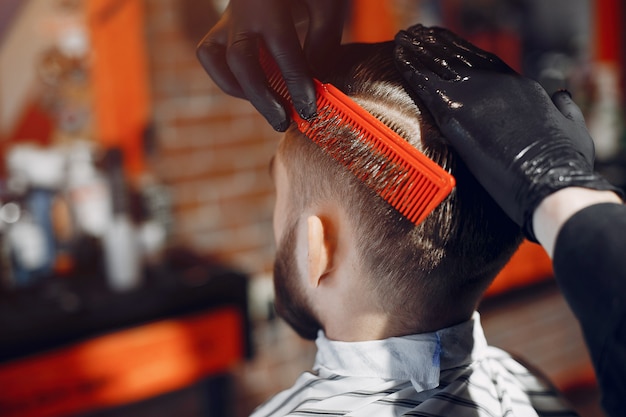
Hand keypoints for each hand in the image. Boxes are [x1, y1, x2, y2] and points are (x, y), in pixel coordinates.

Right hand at [196, 0, 347, 131]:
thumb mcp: (327, 4)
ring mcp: (226, 18)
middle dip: (263, 98)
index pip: (282, 49)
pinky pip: (211, 57)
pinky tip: (259, 91)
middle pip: (241, 61)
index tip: (309, 109)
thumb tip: (315, 86)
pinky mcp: (221, 27)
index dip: (296, 83)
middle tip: (284, 122)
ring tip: (270, 108)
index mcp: (267, 1)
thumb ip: (323, 41)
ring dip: (241, 90)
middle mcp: (241, 9)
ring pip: (214, 60)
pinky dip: (230, 79)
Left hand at [394, 25, 621, 239]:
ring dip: (419, 51)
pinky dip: (410, 69)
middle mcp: (497, 85)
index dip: (465, 51)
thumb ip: (565, 110)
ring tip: (403, 39)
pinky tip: (398, 57)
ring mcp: (476, 96)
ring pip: (440, 65)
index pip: (487, 63)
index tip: (450, 44)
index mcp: (522, 88)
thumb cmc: (566, 165)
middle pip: (460, 58)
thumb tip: (562, 96)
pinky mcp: (456, 113)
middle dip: (438, 45)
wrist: (551, 180)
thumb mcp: (575, 131)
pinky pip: (426, 85)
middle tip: (419, 35)